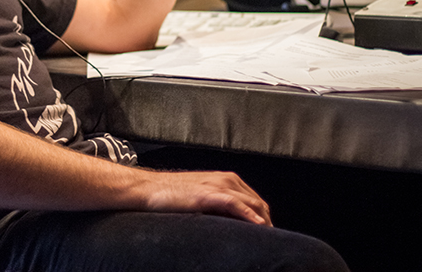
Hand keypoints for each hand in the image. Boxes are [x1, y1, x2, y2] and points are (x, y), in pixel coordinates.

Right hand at [139, 169, 272, 225]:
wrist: (149, 188)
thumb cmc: (172, 195)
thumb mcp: (202, 197)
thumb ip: (218, 206)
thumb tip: (231, 222)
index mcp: (226, 179)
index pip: (255, 200)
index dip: (264, 217)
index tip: (269, 234)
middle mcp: (226, 179)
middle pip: (258, 202)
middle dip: (268, 221)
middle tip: (272, 241)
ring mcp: (217, 185)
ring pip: (251, 203)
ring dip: (263, 221)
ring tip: (269, 238)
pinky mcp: (207, 194)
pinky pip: (235, 204)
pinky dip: (249, 215)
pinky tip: (258, 226)